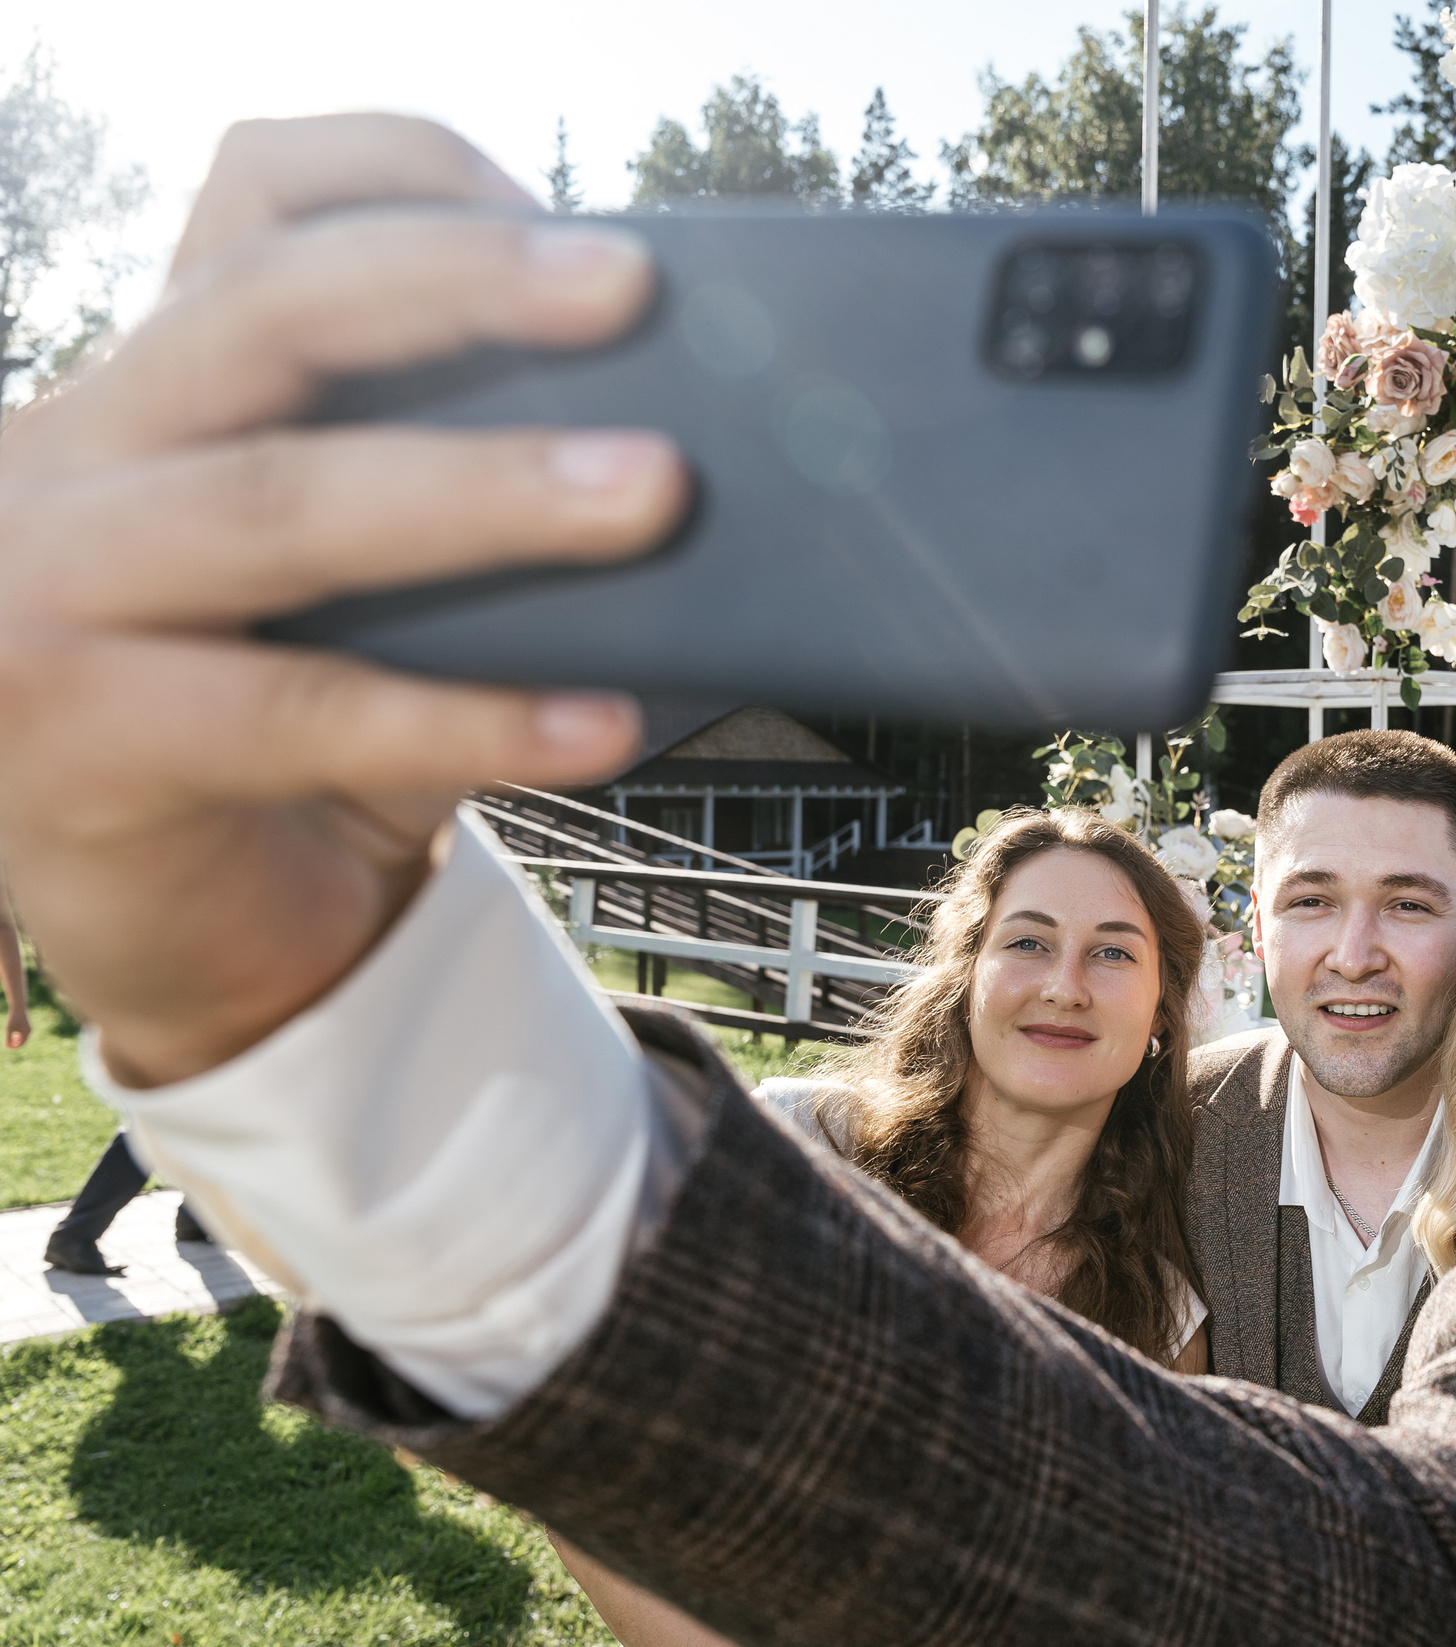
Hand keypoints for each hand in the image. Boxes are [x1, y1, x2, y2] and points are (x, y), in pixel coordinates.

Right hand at [0, 116, 685, 1086]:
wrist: (201, 936)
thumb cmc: (304, 736)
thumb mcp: (366, 582)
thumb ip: (444, 486)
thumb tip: (664, 439)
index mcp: (150, 387)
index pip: (246, 204)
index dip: (393, 172)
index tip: (548, 201)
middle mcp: (67, 457)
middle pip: (260, 313)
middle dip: (457, 288)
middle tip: (628, 288)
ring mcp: (45, 591)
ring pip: (279, 506)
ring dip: (482, 493)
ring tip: (650, 489)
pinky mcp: (75, 737)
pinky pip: (301, 711)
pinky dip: (470, 719)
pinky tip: (601, 723)